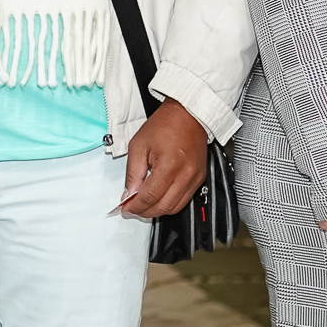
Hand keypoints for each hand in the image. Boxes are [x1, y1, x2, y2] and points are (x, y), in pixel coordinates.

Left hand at [119, 100, 208, 219]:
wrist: (188, 114)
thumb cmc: (164, 125)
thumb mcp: (138, 146)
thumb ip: (132, 174)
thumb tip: (128, 195)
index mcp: (169, 166)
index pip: (150, 197)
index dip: (136, 207)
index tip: (126, 209)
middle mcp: (186, 175)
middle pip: (164, 206)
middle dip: (145, 212)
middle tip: (132, 209)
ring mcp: (195, 178)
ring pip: (176, 207)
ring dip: (158, 210)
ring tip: (143, 205)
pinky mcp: (200, 178)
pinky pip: (185, 199)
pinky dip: (170, 203)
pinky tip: (158, 198)